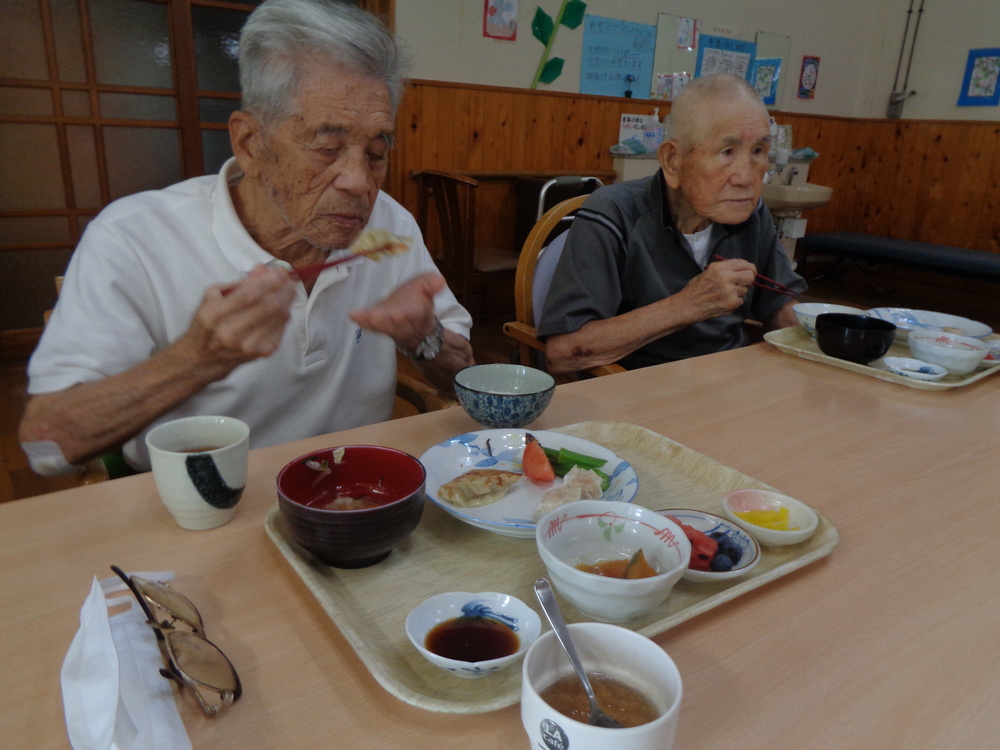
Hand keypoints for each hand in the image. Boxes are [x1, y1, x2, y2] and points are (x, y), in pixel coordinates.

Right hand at [180, 264, 295, 369]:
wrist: (203, 358)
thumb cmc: (208, 323)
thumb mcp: (213, 296)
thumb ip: (240, 283)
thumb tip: (264, 269)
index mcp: (214, 314)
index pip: (248, 295)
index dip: (269, 281)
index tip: (279, 272)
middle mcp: (231, 332)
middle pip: (269, 306)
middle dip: (283, 289)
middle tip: (287, 279)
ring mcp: (248, 345)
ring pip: (279, 317)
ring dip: (287, 300)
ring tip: (286, 290)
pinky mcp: (262, 353)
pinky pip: (282, 328)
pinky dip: (284, 315)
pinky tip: (279, 309)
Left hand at [349, 272, 444, 350]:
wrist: (413, 319)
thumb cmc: (418, 302)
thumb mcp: (427, 290)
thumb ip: (431, 285)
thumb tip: (439, 280)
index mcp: (416, 313)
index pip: (412, 315)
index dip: (406, 315)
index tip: (398, 315)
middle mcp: (401, 323)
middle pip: (393, 324)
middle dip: (384, 321)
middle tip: (373, 318)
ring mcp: (388, 324)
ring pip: (380, 325)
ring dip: (370, 322)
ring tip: (357, 316)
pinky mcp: (377, 322)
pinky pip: (370, 323)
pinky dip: (363, 320)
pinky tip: (353, 315)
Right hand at [677, 258, 755, 320]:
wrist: (688, 306)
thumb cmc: (696, 288)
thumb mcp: (708, 272)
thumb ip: (724, 269)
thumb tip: (741, 269)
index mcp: (720, 268)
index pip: (743, 263)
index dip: (750, 267)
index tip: (751, 270)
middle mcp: (727, 278)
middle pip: (750, 276)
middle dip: (749, 279)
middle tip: (744, 282)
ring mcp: (730, 291)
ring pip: (745, 290)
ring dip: (739, 292)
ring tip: (726, 294)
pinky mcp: (732, 303)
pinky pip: (740, 300)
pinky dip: (734, 301)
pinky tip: (724, 301)